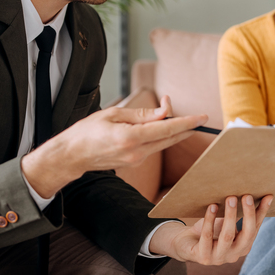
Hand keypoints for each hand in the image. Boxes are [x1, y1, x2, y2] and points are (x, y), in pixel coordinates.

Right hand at [22, 95, 206, 197]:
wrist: (72, 156)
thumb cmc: (87, 131)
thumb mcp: (114, 114)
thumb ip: (142, 114)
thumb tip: (165, 111)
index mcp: (130, 137)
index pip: (166, 128)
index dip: (187, 122)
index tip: (202, 117)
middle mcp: (136, 152)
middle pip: (170, 138)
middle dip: (186, 127)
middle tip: (200, 118)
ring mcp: (136, 160)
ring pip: (162, 143)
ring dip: (171, 130)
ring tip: (171, 113)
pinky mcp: (134, 163)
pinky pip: (153, 147)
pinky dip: (159, 136)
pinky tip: (156, 126)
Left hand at [151, 194, 273, 263]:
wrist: (186, 244)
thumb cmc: (210, 230)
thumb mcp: (226, 222)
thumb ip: (238, 214)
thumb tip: (251, 192)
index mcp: (244, 246)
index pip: (256, 228)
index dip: (262, 212)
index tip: (268, 196)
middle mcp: (234, 255)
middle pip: (247, 235)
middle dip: (248, 214)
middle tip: (246, 196)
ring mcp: (219, 258)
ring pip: (228, 236)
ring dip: (230, 215)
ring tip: (230, 198)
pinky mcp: (203, 257)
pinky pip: (207, 236)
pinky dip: (210, 220)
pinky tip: (212, 206)